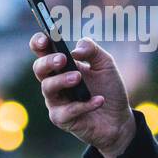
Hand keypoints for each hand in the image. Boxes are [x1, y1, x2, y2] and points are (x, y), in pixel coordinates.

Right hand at [29, 34, 134, 157]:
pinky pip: (66, 111)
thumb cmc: (108, 88)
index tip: (45, 38)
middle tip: (62, 59)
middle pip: (39, 68)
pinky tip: (99, 100)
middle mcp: (54, 82)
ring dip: (62, 81)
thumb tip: (75, 50)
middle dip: (48, 62)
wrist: (119, 119)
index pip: (42, 51)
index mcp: (61, 65)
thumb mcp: (105, 64)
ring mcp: (55, 101)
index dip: (38, 42)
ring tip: (78, 77)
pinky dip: (84, 105)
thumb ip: (92, 50)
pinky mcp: (61, 119)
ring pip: (47, 88)